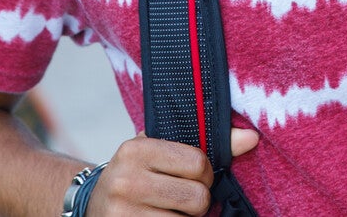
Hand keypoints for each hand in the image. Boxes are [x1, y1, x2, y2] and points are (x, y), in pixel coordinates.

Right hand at [88, 129, 258, 215]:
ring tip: (170, 210)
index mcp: (136, 149)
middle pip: (198, 197)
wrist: (94, 206)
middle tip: (182, 197)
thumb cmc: (137, 174)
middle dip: (198, 200)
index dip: (205, 173)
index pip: (199, 162)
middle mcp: (126, 181)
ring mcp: (125, 214)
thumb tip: (252, 138)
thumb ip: (206, 142)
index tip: (193, 175)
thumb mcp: (161, 150)